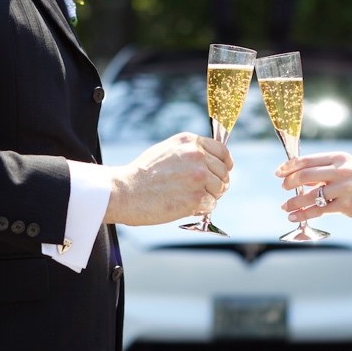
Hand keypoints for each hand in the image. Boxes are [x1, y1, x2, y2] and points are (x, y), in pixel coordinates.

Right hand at [106, 132, 232, 225]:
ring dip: (210, 196)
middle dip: (217, 183)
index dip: (225, 164)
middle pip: (223, 172)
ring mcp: (198, 177)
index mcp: (190, 142)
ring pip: (220, 189)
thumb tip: (210, 163)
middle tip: (205, 192)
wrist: (126, 192)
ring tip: (192, 199)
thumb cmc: (143, 174)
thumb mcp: (167, 150)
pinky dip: (202, 208)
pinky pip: (211, 205)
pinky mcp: (196, 197)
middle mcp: (197, 156)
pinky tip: (186, 206)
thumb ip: (189, 152)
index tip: (224, 172)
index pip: (222, 152)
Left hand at [275, 151, 351, 221]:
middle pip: (306, 175)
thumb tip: (293, 175)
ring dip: (294, 202)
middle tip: (283, 188)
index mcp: (338, 157)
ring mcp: (345, 188)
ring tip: (285, 206)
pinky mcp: (346, 205)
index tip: (278, 173)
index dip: (289, 167)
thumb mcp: (342, 167)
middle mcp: (342, 171)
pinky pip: (319, 210)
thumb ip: (320, 170)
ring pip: (311, 195)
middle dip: (290, 182)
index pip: (307, 160)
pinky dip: (304, 214)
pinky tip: (293, 217)